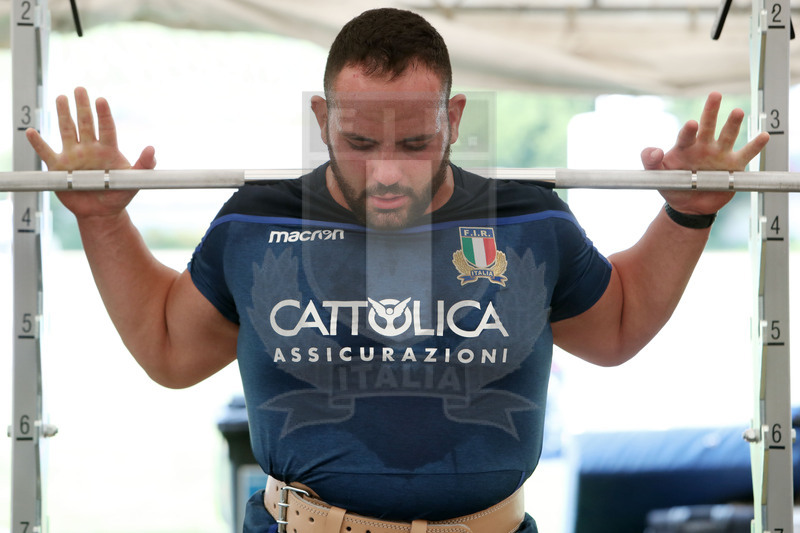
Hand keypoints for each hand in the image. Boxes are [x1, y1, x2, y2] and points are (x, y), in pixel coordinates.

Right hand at [26, 87, 155, 218]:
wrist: (101, 212)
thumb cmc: (118, 193)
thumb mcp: (134, 180)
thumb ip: (144, 165)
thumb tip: (152, 149)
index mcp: (108, 150)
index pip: (107, 128)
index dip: (104, 115)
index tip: (101, 100)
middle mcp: (89, 149)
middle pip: (85, 123)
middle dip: (82, 107)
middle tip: (80, 89)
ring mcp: (73, 156)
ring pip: (67, 131)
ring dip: (63, 115)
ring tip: (61, 98)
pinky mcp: (58, 168)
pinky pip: (46, 152)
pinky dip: (38, 143)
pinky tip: (31, 131)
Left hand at [641, 91, 768, 214]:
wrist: (688, 205)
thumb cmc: (672, 185)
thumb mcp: (656, 175)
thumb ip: (650, 161)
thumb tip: (654, 150)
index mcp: (685, 146)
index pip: (686, 135)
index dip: (688, 130)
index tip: (691, 124)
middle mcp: (704, 146)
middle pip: (708, 126)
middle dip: (711, 111)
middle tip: (714, 95)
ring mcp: (720, 154)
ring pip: (728, 136)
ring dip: (733, 124)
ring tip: (737, 112)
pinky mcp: (734, 166)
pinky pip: (746, 154)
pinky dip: (755, 146)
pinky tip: (763, 136)